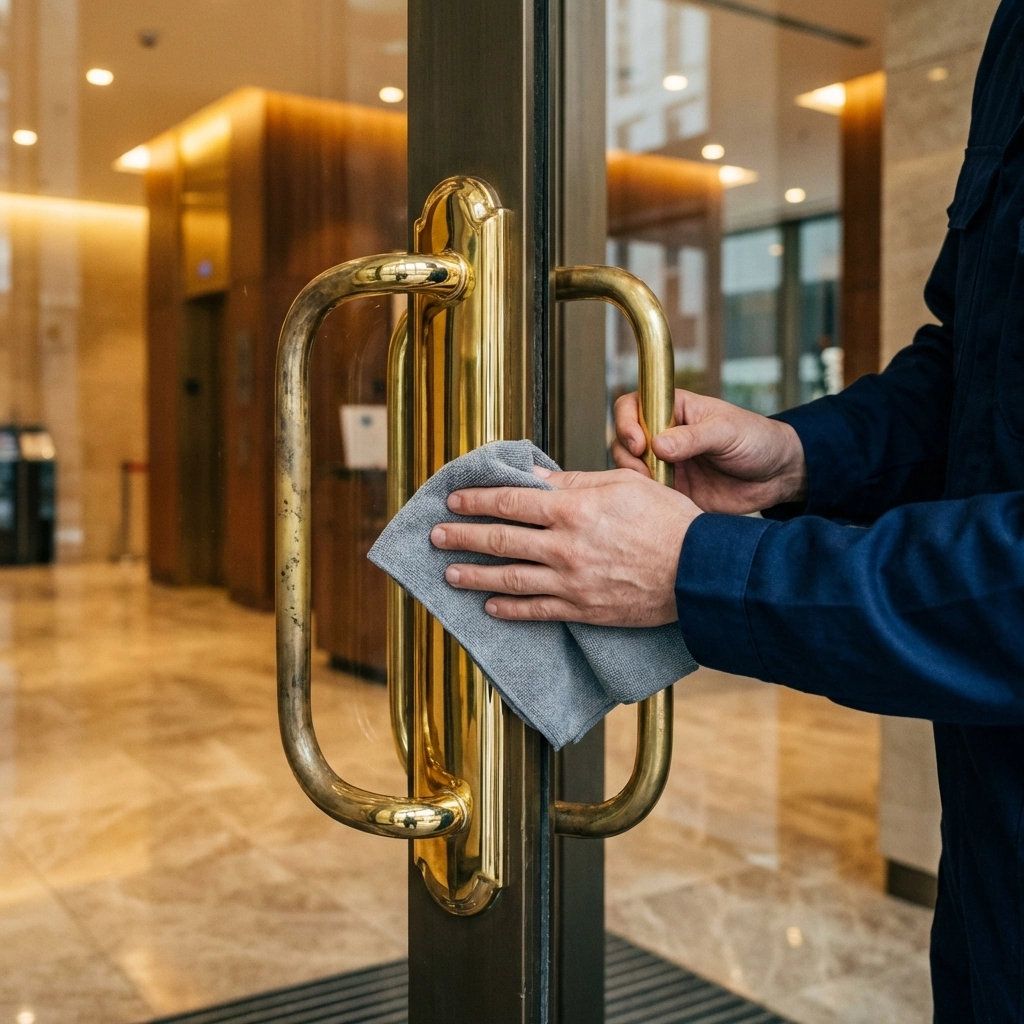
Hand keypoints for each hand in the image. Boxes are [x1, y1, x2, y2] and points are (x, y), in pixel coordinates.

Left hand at [430, 467, 701, 625]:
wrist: (698, 571)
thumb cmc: (668, 521)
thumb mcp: (623, 484)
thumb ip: (574, 481)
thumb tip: (536, 475)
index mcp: (573, 508)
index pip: (510, 501)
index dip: (477, 499)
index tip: (454, 500)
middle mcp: (565, 546)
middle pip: (500, 539)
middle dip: (462, 536)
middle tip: (437, 535)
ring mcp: (570, 581)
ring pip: (508, 579)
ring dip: (474, 575)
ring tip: (450, 573)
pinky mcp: (582, 609)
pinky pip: (535, 610)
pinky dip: (509, 608)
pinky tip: (490, 606)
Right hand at [611, 389, 807, 514]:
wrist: (777, 476)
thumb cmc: (757, 439)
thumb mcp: (727, 432)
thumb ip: (693, 438)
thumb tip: (658, 445)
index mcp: (674, 410)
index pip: (633, 406)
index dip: (627, 422)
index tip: (640, 443)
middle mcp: (664, 435)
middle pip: (624, 439)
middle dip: (628, 454)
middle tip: (647, 469)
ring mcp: (666, 463)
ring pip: (630, 467)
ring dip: (635, 476)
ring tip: (658, 484)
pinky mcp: (672, 490)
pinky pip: (648, 493)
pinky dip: (646, 497)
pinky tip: (662, 500)